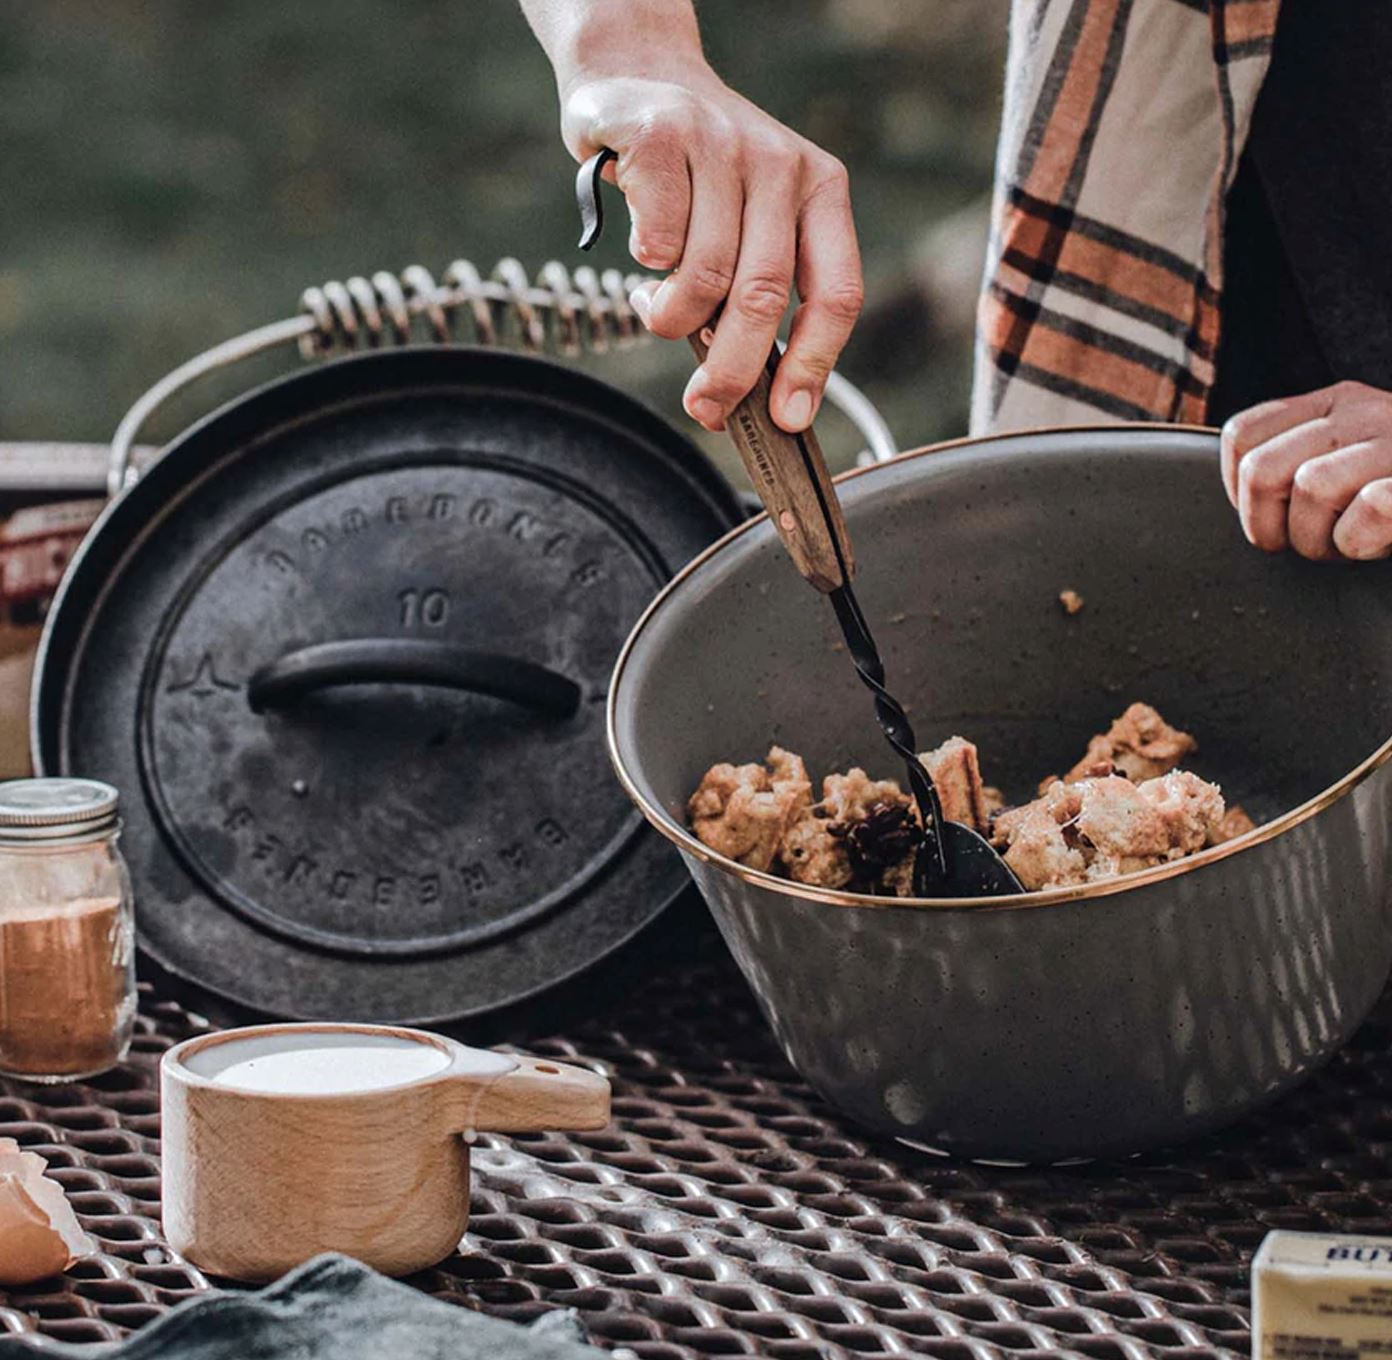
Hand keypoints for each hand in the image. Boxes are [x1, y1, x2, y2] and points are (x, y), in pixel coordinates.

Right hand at [562, 71, 862, 432]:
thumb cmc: (699, 175)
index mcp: (821, 191)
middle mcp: (781, 164)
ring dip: (673, 319)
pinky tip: (642, 260)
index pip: (836, 292)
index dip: (815, 364)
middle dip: (732, 370)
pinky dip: (645, 267)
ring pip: (705, 277)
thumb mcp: (752, 219)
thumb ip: (759, 288)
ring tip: (656, 312)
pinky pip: (657, 242)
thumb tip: (752, 394)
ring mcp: (724, 144)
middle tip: (706, 408)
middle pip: (764, 297)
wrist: (639, 74)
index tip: (788, 418)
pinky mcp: (664, 136)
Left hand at [1220, 380, 1391, 559]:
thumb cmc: (1389, 494)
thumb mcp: (1346, 463)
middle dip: (1271, 527)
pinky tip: (1378, 542)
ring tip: (1348, 545)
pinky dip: (1361, 540)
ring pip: (1311, 487)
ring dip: (1320, 541)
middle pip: (1261, 470)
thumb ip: (1293, 464)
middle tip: (1310, 541)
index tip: (1274, 517)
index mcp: (1332, 404)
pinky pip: (1370, 506)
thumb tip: (1239, 497)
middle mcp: (1362, 411)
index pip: (1241, 435)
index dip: (1241, 492)